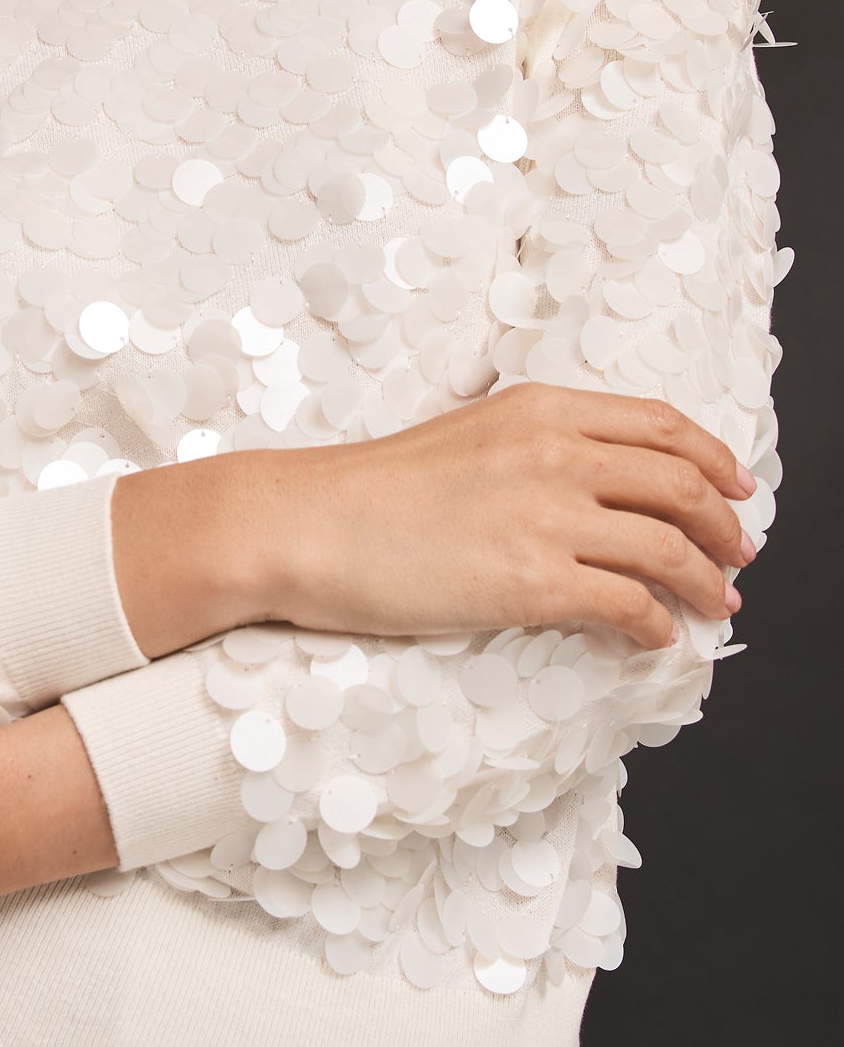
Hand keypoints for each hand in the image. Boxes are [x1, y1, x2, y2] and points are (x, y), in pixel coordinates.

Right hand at [257, 381, 756, 650]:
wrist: (308, 524)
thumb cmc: (371, 491)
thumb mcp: (467, 436)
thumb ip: (534, 447)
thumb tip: (590, 485)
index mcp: (540, 409)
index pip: (660, 423)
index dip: (713, 457)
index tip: (735, 485)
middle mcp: (555, 452)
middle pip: (681, 483)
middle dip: (725, 523)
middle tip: (737, 553)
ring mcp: (546, 516)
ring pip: (671, 547)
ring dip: (707, 581)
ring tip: (714, 603)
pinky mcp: (532, 582)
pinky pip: (629, 605)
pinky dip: (658, 625)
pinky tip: (654, 636)